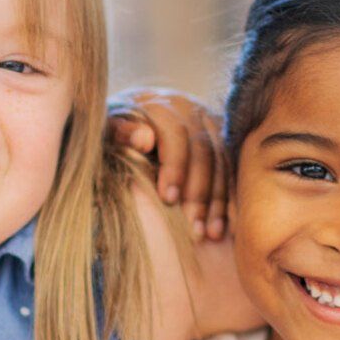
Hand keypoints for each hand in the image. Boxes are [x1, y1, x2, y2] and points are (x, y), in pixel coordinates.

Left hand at [108, 87, 229, 238]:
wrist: (130, 122)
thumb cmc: (114, 133)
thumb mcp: (108, 130)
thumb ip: (120, 132)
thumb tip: (144, 139)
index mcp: (161, 105)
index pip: (175, 134)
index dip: (174, 166)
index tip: (168, 198)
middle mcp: (190, 109)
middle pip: (203, 150)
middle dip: (198, 191)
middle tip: (192, 226)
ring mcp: (210, 123)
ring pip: (221, 162)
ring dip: (217, 200)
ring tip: (209, 233)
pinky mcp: (222, 139)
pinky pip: (232, 170)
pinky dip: (228, 199)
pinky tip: (223, 226)